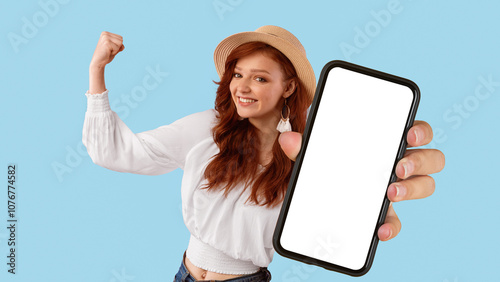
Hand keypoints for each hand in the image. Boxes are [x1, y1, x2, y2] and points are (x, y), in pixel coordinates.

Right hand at [90, 31, 124, 68]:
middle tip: (109, 50)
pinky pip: (117, 47)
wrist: (98, 62)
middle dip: (118, 47)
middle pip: (121, 39)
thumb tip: (123, 46)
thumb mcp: (114, 49)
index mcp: (106, 33)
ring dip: (116, 49)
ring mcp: (105, 37)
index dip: (118, 45)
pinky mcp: (106, 42)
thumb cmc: (106, 56)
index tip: (110, 48)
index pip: (120, 38)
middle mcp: (105, 34)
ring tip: (108, 51)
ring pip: (120, 43)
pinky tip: (108, 53)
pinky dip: (114, 52)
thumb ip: (119, 46)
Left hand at [278, 120, 444, 240]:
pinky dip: (392, 226)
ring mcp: (396, 189)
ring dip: (414, 189)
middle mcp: (398, 164)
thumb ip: (304, 147)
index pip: (416, 130)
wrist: (318, 197)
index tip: (409, 133)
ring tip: (391, 192)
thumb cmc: (328, 165)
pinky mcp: (384, 214)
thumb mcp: (315, 154)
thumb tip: (288, 139)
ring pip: (425, 186)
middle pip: (430, 158)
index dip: (421, 130)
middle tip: (398, 167)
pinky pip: (398, 220)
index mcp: (387, 143)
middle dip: (420, 160)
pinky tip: (380, 230)